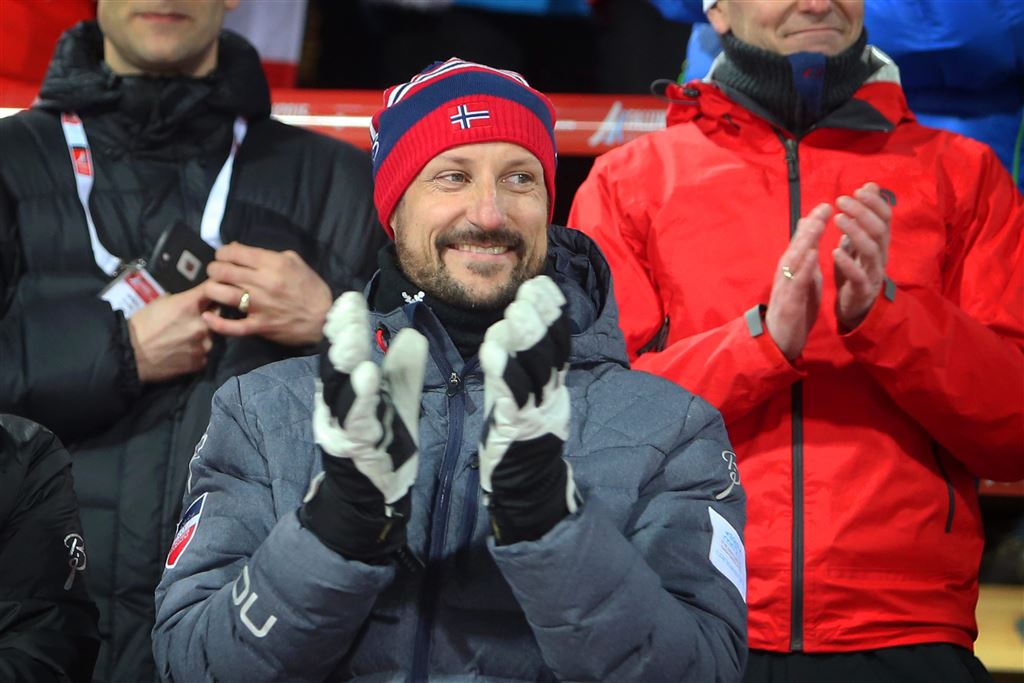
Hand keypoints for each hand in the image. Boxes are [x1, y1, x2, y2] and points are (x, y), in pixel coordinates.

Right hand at [128, 284, 211, 382]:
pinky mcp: (201, 362)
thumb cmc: (142, 324)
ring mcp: (204, 345)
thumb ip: (182, 300)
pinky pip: (204, 353)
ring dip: (203, 335)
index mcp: (191, 305)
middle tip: (196, 318)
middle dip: (210, 314)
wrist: (130, 353)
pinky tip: (183, 352)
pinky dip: (197, 352)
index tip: (218, 287)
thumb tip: (193, 300)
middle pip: (218, 314)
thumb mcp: (160, 302)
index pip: (213, 288)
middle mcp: (202, 324)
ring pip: (212, 336)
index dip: (216, 286)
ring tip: (185, 338)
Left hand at [201, 242, 332, 346]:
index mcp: (273, 263)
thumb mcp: (294, 261)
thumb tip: (239, 249)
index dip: (222, 253)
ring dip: (211, 289)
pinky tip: (208, 317)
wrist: (325, 317)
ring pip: (222, 294)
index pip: (234, 252)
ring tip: (213, 289)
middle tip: (217, 273)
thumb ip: (267, 254)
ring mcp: (260, 305)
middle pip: (223, 271)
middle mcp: (263, 282)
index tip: (222, 257)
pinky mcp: (259, 325)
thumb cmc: (310, 287)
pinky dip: (217, 323)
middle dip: (214, 269)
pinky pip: (232, 326)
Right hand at [303, 292, 426, 561]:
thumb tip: (412, 333)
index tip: (349, 298)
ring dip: (345, 359)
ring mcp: (344, 427)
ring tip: (351, 332)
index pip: (344, 353)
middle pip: (337, 364)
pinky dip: (361, 397)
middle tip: (345, 305)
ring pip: (340, 388)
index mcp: (348, 391)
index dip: (344, 326)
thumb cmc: (385, 446)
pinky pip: (358, 419)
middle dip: (340, 334)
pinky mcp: (356, 447)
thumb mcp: (399, 400)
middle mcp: (339, 405)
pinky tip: (367, 375)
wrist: (373, 497)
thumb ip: (404, 369)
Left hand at [479, 275, 577, 543]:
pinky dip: (504, 372)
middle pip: (551, 351)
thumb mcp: (530, 392)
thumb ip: (528, 360)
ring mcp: (536, 411)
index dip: (552, 310)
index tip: (540, 283)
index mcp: (553, 383)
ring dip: (523, 340)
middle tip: (525, 295)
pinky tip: (491, 351)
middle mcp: (550, 393)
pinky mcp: (517, 428)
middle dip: (539, 319)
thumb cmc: (521, 433)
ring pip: (534, 370)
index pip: (559, 340)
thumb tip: (523, 318)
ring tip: (511, 315)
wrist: (527, 484)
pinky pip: (512, 397)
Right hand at [765, 203, 828, 360]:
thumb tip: (811, 240)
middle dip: (810, 226)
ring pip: (793, 259)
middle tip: (824, 207)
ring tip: (817, 225)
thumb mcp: (804, 281)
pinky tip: (812, 255)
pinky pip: (796, 281)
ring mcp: (785, 286)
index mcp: (792, 268)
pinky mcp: (789, 301)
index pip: (802, 242)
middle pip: (797, 245)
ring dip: (805, 241)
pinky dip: (803, 267)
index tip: (826, 205)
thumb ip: (807, 261)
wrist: (781, 340)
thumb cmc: (794, 309)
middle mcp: (786, 273)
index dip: (813, 223)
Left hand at [832, 183, 891, 329]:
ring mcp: (873, 273)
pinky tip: (834, 251)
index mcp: (880, 242)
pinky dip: (847, 262)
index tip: (857, 190)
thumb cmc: (857, 267)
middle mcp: (880, 255)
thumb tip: (870, 186)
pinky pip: (858, 276)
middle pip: (878, 229)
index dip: (874, 202)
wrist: (856, 305)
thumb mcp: (860, 239)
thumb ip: (864, 216)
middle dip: (862, 212)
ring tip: (838, 219)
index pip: (885, 217)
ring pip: (871, 250)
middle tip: (841, 200)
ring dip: (855, 232)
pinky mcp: (862, 289)